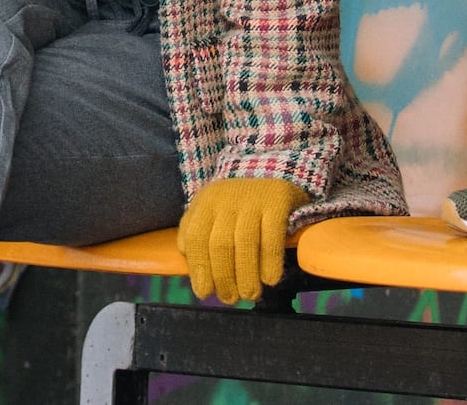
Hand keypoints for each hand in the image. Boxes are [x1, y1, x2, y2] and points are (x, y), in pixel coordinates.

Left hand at [177, 177, 307, 304]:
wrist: (274, 168)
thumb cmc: (239, 202)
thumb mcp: (211, 208)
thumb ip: (196, 231)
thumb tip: (189, 263)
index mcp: (206, 201)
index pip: (196, 238)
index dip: (199, 268)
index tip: (205, 292)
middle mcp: (226, 197)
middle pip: (220, 244)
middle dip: (223, 277)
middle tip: (230, 298)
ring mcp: (252, 197)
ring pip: (245, 243)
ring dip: (246, 276)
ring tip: (250, 294)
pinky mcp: (277, 200)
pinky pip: (271, 237)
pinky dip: (269, 262)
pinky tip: (270, 279)